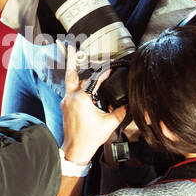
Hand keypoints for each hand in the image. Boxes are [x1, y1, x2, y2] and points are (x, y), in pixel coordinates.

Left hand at [60, 45, 126, 165]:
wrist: (76, 149)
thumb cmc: (91, 137)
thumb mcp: (110, 123)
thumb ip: (121, 111)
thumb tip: (130, 103)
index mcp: (82, 99)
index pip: (94, 80)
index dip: (104, 73)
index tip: (111, 69)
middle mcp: (71, 97)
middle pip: (73, 74)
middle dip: (74, 60)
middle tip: (71, 46)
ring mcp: (66, 101)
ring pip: (69, 80)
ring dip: (73, 69)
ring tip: (72, 55)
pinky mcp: (65, 105)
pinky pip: (69, 89)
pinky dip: (74, 83)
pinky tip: (80, 81)